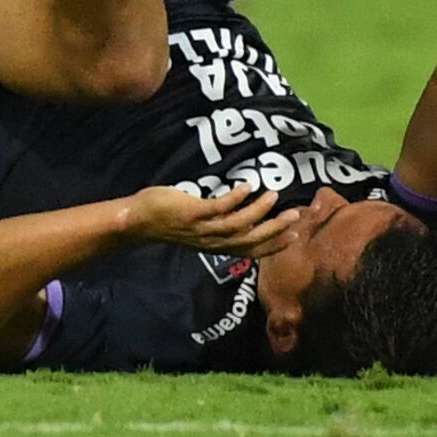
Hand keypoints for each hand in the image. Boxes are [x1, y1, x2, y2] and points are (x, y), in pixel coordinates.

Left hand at [126, 184, 302, 258]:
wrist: (140, 221)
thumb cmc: (170, 220)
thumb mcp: (202, 228)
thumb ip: (222, 224)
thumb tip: (245, 215)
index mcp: (217, 246)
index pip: (252, 250)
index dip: (275, 244)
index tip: (296, 234)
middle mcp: (213, 241)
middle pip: (251, 239)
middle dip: (275, 229)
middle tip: (295, 215)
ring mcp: (203, 228)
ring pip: (238, 224)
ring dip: (259, 211)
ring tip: (273, 194)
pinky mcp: (193, 214)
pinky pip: (219, 207)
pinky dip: (236, 198)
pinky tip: (247, 186)